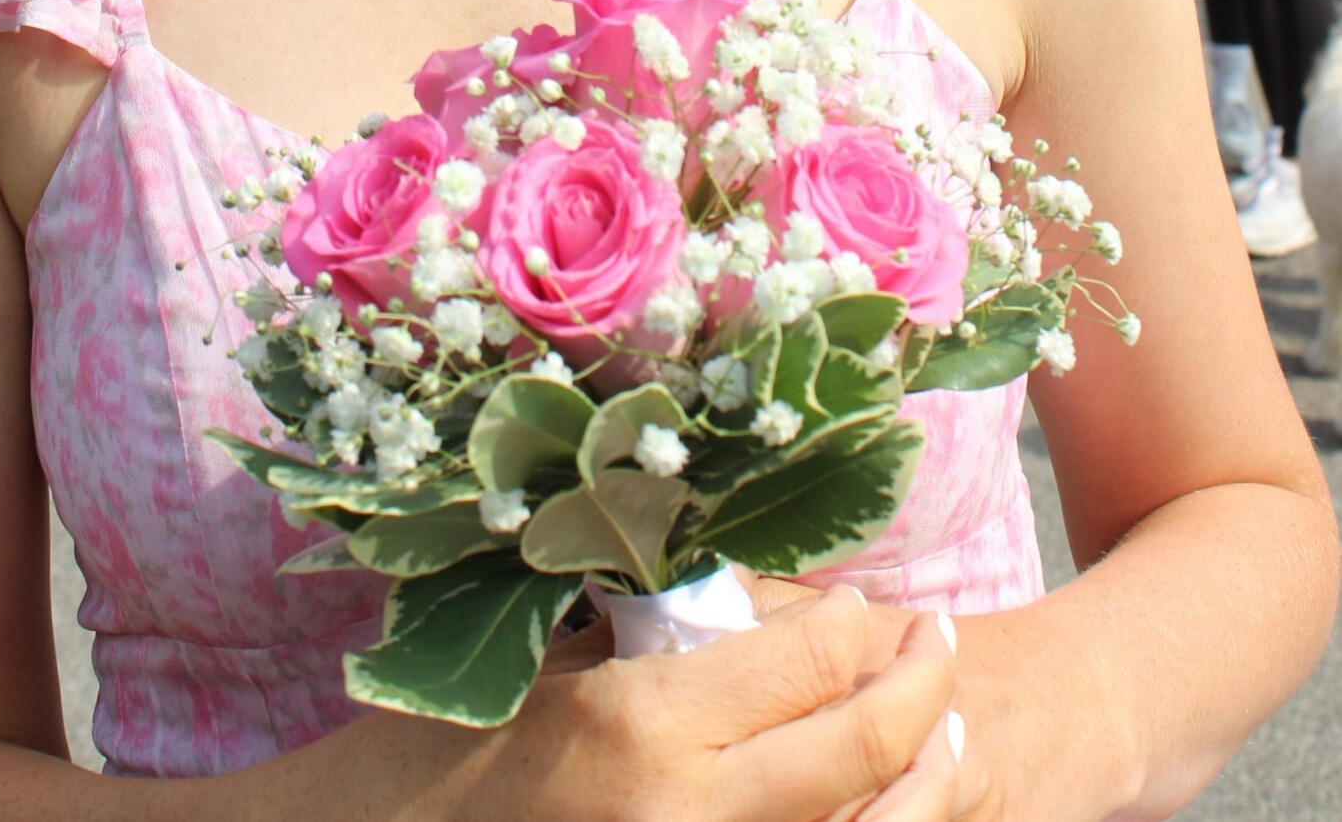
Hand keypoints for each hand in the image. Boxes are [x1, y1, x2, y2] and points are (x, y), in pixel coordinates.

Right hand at [365, 586, 958, 821]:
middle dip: (919, 685)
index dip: (853, 622)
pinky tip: (890, 800)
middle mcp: (691, 814)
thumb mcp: (553, 664)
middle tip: (936, 636)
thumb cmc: (454, 743)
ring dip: (924, 773)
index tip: (863, 600)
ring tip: (946, 723)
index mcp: (645, 723)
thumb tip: (765, 605)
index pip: (805, 659)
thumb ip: (659, 634)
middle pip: (859, 748)